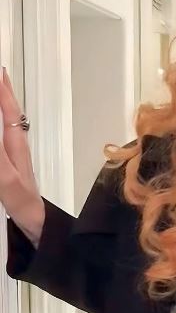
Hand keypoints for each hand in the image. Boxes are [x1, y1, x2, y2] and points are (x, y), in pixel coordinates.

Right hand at [0, 67, 44, 244]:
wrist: (35, 223)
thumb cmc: (22, 202)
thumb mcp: (6, 178)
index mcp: (15, 144)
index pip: (9, 110)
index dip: (2, 90)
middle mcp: (16, 145)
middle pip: (8, 111)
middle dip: (1, 91)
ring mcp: (13, 154)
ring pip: (6, 121)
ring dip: (1, 104)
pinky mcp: (9, 164)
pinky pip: (2, 134)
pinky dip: (0, 120)